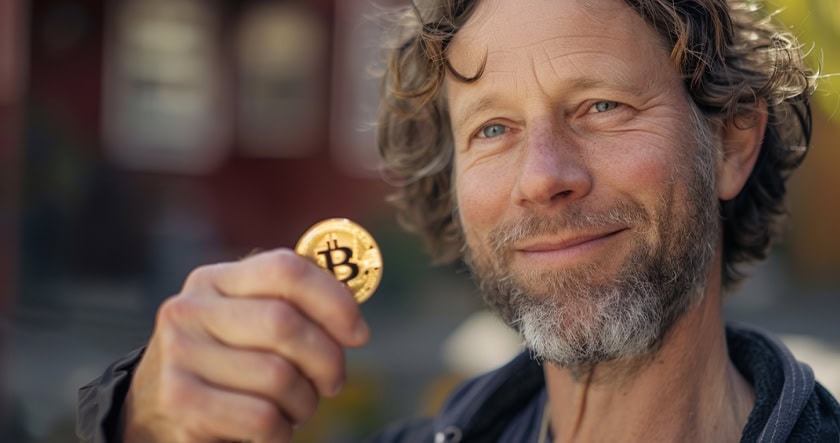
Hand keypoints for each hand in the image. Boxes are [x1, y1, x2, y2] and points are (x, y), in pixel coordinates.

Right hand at [122, 249, 369, 441]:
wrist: (150, 410)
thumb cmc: (225, 362)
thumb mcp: (247, 321)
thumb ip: (293, 305)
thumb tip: (353, 320)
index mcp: (214, 280)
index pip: (285, 269)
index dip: (334, 300)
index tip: (358, 333)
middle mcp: (190, 311)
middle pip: (284, 323)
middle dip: (326, 359)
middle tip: (332, 381)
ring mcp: (179, 357)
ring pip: (278, 376)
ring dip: (305, 401)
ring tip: (297, 406)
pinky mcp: (181, 404)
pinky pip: (261, 417)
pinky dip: (282, 430)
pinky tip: (275, 428)